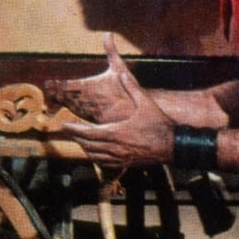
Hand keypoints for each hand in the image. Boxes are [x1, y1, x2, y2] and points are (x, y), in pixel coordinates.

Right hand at [45, 33, 136, 123]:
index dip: (59, 84)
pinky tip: (69, 116)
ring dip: (64, 104)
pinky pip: (85, 117)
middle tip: (47, 91)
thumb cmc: (128, 86)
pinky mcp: (99, 119)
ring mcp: (92, 109)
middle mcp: (88, 98)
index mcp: (89, 86)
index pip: (70, 85)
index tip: (48, 83)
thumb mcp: (118, 67)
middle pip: (68, 95)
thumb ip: (111, 51)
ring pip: (74, 106)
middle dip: (57, 93)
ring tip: (54, 101)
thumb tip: (107, 33)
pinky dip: (76, 116)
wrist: (139, 102)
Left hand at [59, 43, 176, 168]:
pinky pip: (104, 163)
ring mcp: (120, 157)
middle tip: (67, 130)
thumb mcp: (146, 104)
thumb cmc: (160, 125)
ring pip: (94, 156)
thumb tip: (122, 74)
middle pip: (87, 145)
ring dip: (84, 148)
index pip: (88, 133)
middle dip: (75, 138)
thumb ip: (132, 88)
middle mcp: (116, 147)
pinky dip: (95, 157)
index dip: (74, 129)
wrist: (174, 146)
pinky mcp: (126, 164)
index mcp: (117, 132)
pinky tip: (94, 152)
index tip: (63, 125)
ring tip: (79, 139)